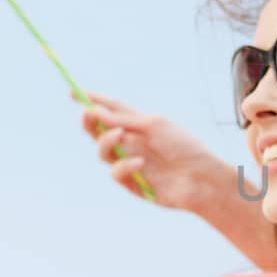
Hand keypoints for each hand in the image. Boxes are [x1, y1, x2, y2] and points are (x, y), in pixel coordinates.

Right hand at [79, 92, 216, 212]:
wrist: (202, 178)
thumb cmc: (185, 147)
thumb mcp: (154, 125)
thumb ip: (123, 119)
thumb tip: (93, 111)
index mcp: (141, 125)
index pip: (113, 110)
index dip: (94, 101)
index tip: (74, 93)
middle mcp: (134, 143)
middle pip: (100, 131)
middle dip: (89, 122)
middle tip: (87, 114)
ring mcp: (131, 163)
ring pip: (102, 151)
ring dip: (106, 141)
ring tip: (120, 136)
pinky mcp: (132, 183)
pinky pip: (115, 172)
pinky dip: (124, 165)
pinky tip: (140, 163)